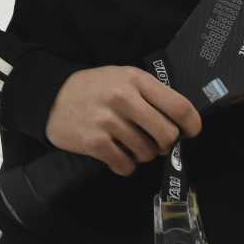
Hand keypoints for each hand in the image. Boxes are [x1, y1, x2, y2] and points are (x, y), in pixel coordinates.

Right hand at [45, 66, 202, 176]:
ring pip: (147, 153)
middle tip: (155, 142)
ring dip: (142, 155)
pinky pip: (125, 165)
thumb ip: (151, 95)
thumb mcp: (123, 78)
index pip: (179, 106)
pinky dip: (125, 165)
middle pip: (167, 134)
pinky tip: (116, 155)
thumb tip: (181, 124)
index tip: (189, 133)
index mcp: (136, 80)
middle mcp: (124, 98)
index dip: (192, 125)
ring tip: (129, 145)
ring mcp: (108, 120)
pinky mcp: (94, 141)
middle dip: (166, 144)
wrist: (51, 96)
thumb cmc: (95, 88)